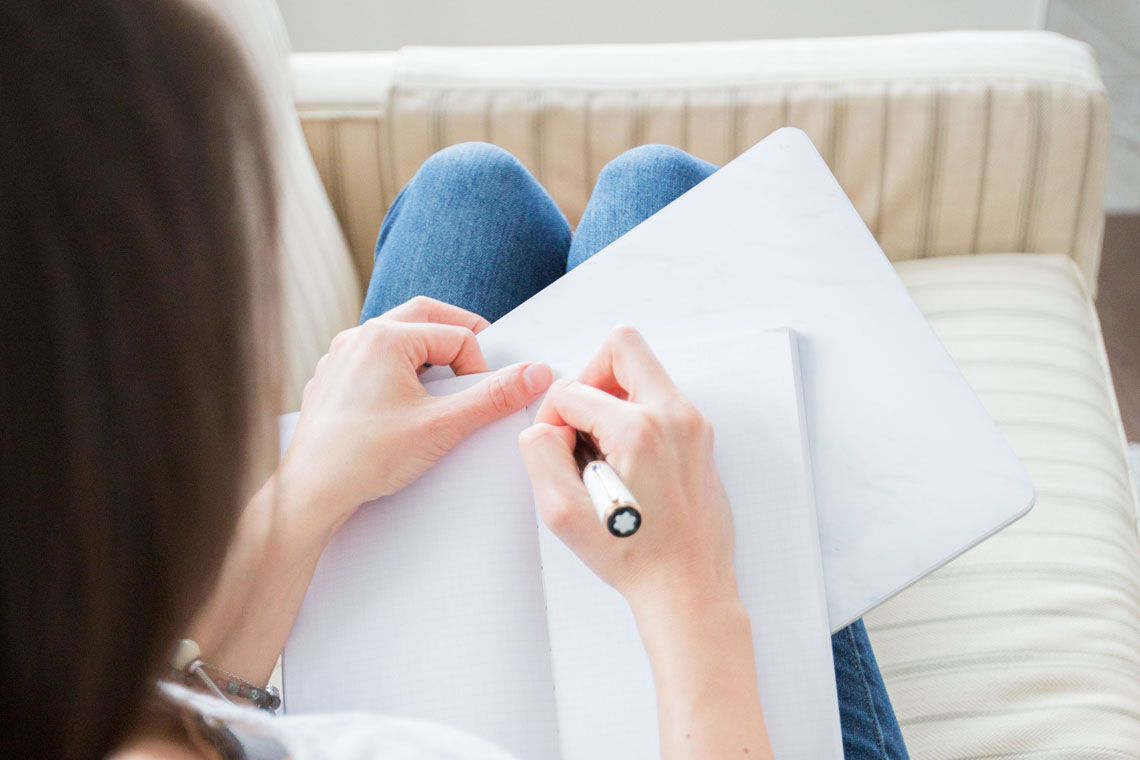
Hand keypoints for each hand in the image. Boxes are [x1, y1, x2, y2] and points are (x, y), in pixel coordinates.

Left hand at [280, 296, 552, 535]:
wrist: (311, 492)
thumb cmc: (364, 457)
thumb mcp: (443, 426)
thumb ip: (493, 397)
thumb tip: (533, 374)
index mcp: (385, 337)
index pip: (457, 335)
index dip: (479, 367)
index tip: (481, 399)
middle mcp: (358, 338)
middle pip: (424, 317)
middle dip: (457, 338)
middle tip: (477, 365)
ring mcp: (340, 358)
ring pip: (396, 338)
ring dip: (425, 354)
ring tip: (441, 388)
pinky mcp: (331, 381)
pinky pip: (373, 361)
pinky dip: (397, 371)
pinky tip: (404, 405)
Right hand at [517, 326, 736, 614]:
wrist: (687, 588)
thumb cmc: (636, 557)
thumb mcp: (562, 513)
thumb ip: (539, 453)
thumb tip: (545, 426)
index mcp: (640, 429)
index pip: (572, 391)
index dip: (551, 418)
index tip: (558, 451)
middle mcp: (674, 416)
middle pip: (622, 346)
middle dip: (588, 376)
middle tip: (580, 420)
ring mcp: (693, 424)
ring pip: (642, 371)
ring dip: (611, 397)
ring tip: (601, 448)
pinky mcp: (699, 437)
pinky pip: (659, 400)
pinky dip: (633, 415)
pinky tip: (623, 460)